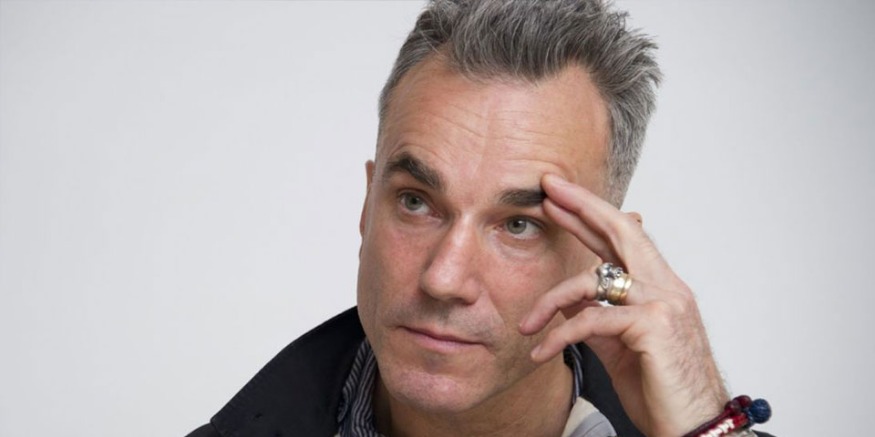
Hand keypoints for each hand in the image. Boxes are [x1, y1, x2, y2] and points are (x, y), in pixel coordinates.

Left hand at [519, 174, 727, 436]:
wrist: (694, 428)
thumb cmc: (660, 389)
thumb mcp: (619, 347)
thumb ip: (597, 317)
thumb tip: (566, 302)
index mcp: (660, 288)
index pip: (624, 239)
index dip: (591, 214)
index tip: (560, 197)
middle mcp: (667, 287)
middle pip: (621, 232)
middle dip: (581, 207)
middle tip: (547, 190)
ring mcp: (664, 303)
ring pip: (593, 280)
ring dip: (550, 300)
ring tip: (526, 326)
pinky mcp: (654, 326)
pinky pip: (591, 320)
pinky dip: (560, 335)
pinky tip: (541, 351)